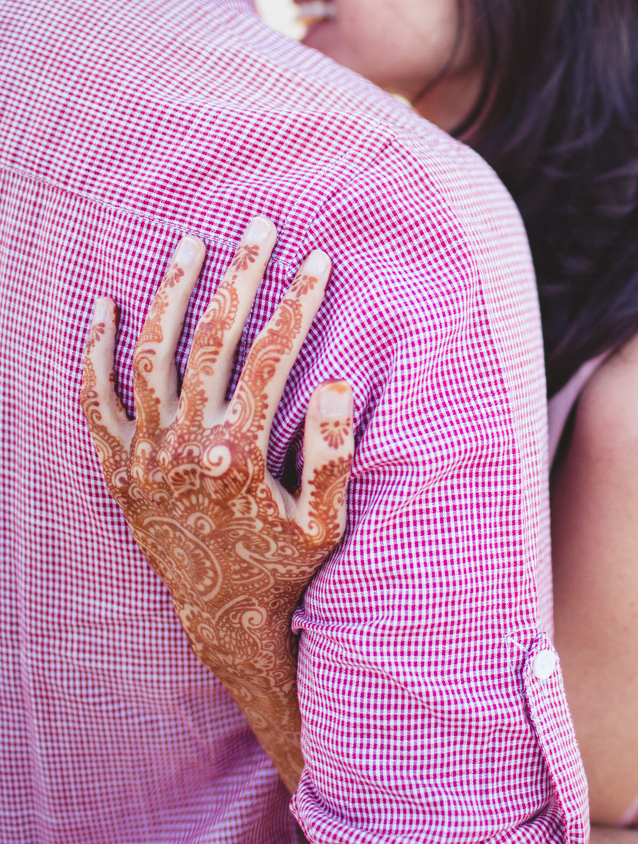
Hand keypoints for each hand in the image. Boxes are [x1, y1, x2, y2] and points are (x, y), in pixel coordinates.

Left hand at [79, 217, 353, 790]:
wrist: (224, 615)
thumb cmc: (285, 565)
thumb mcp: (326, 522)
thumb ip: (332, 455)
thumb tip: (335, 385)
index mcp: (239, 454)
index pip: (273, 357)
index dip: (298, 303)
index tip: (317, 260)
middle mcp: (185, 447)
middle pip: (212, 340)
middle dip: (240, 277)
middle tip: (259, 227)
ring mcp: (145, 456)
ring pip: (152, 355)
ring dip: (170, 294)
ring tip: (189, 245)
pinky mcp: (119, 468)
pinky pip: (97, 400)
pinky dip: (96, 352)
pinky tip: (106, 308)